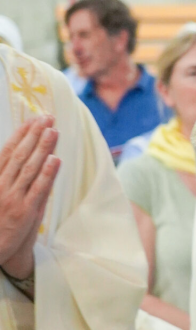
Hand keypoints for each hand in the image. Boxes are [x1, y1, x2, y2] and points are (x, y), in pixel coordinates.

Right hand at [0, 116, 60, 275]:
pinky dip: (47, 173)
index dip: (20, 135)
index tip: (32, 119)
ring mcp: (14, 198)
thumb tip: (20, 154)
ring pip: (30, 168)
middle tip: (47, 118)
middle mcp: (2, 187)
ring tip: (53, 131)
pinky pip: (38, 189)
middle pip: (20, 156)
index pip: (7, 152)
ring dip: (42, 148)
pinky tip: (55, 159)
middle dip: (34, 135)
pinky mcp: (26, 211)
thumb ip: (5, 175)